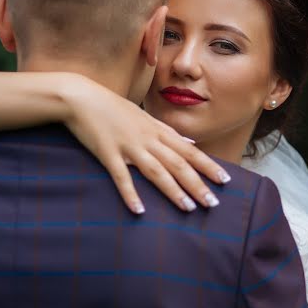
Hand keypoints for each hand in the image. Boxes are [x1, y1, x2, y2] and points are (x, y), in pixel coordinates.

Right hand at [60, 75, 229, 212]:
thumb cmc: (113, 108)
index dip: (208, 165)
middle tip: (213, 203)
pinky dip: (130, 194)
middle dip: (197, 184)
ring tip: (189, 208)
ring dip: (174, 191)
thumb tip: (190, 141)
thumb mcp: (145, 117)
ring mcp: (128, 146)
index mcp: (158, 131)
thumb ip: (168, 131)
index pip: (190, 151)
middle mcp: (148, 139)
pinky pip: (121, 177)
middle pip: (178, 164)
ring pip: (156, 171)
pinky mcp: (107, 153)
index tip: (226, 179)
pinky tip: (139, 211)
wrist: (81, 97)